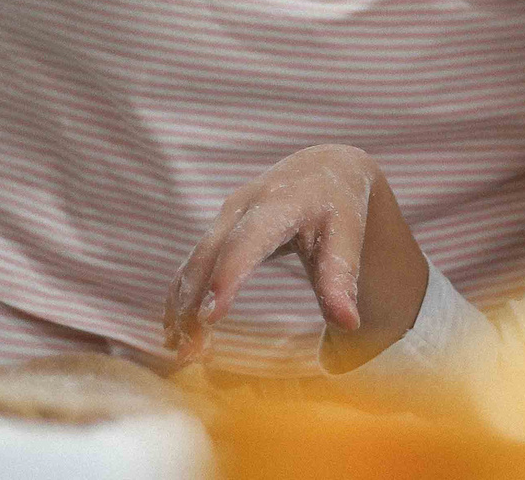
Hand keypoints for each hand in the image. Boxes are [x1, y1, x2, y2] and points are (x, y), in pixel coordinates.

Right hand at [165, 145, 410, 364]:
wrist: (319, 169)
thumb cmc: (338, 207)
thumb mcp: (346, 237)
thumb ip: (342, 279)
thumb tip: (349, 324)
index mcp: (280, 201)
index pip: (248, 240)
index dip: (228, 276)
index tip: (210, 318)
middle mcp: (243, 205)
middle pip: (210, 256)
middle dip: (194, 304)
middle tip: (188, 355)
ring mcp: (223, 217)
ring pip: (192, 264)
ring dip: (180, 308)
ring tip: (180, 355)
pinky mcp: (214, 231)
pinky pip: (189, 268)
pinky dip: (179, 300)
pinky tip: (175, 334)